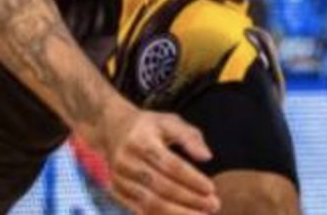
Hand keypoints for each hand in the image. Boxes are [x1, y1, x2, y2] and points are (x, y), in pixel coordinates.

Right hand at [98, 104, 219, 213]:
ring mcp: (120, 178)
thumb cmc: (149, 127)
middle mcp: (127, 160)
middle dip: (190, 199)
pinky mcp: (116, 192)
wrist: (112, 129)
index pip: (170, 164)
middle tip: (214, 205)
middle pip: (161, 186)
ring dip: (178, 213)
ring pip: (151, 203)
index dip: (192, 178)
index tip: (211, 189)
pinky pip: (140, 211)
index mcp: (142, 140)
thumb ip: (190, 137)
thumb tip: (207, 156)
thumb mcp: (169, 122)